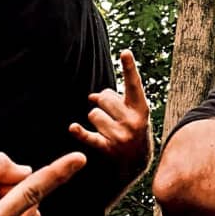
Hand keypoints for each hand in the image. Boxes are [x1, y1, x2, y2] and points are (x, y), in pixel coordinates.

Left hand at [69, 49, 152, 180]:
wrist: (137, 163)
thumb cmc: (132, 130)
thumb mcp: (132, 113)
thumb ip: (116, 100)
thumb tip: (92, 96)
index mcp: (141, 108)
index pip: (134, 84)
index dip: (129, 67)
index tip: (124, 52)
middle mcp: (133, 121)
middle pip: (104, 98)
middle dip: (102, 103)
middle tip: (110, 113)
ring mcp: (121, 135)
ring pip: (94, 114)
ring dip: (95, 119)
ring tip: (106, 129)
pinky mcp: (108, 149)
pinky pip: (90, 136)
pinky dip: (81, 132)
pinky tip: (73, 128)